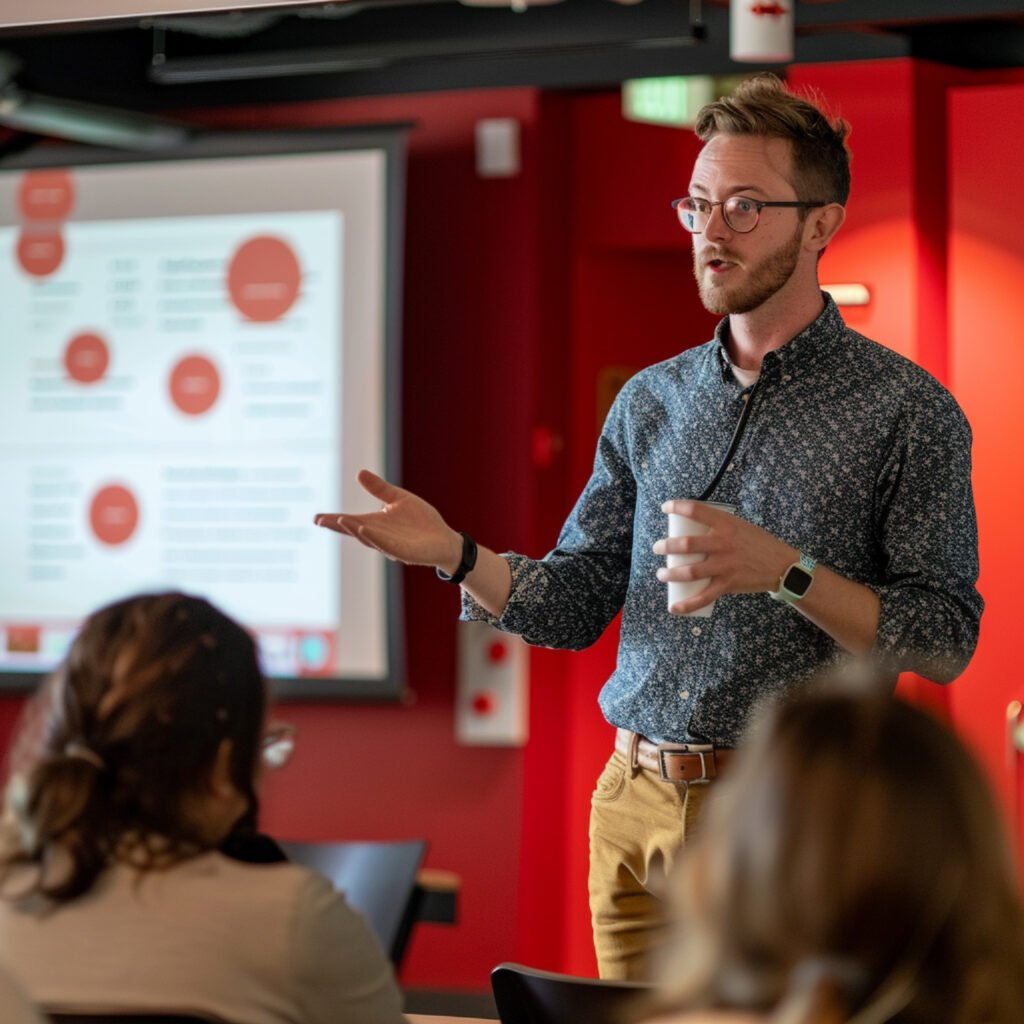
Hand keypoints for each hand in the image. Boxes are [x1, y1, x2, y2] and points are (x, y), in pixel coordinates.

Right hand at [314, 469, 462, 572]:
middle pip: (355, 531)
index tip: (316, 518)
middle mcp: (379, 536)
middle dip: (339, 526)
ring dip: (354, 529)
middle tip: (322, 520)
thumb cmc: (421, 522)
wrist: (445, 539)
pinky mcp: (404, 553)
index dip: (334, 521)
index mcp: (376, 524)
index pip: (351, 521)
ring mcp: (391, 546)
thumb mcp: (399, 499)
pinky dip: (374, 537)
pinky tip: (364, 529)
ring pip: (369, 538)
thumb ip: (380, 489)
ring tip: (340, 520)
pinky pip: (386, 545)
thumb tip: (359, 472)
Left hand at [652, 499, 795, 613]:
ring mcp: (725, 565)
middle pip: (687, 544)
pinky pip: (704, 597)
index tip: (665, 508)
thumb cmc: (757, 543)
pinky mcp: (728, 584)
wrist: (782, 565)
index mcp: (726, 524)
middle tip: (657, 548)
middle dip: (666, 546)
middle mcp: (724, 543)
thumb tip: (691, 526)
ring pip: (690, 571)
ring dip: (670, 574)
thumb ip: (718, 526)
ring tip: (661, 574)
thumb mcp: (739, 527)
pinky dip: (687, 604)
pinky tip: (674, 607)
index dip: (677, 507)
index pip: (696, 510)